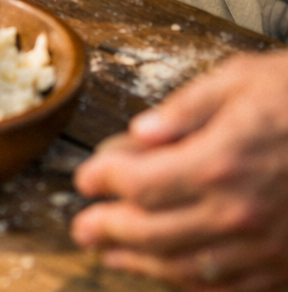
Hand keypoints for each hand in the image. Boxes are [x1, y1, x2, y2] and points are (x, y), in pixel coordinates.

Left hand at [72, 51, 287, 291]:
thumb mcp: (240, 78)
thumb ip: (185, 110)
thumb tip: (140, 135)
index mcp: (220, 160)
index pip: (142, 182)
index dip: (105, 182)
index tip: (85, 178)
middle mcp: (238, 211)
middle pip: (155, 231)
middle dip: (110, 229)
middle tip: (81, 227)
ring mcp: (265, 246)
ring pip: (187, 266)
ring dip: (141, 262)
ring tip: (111, 254)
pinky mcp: (286, 264)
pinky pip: (229, 285)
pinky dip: (191, 282)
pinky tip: (170, 272)